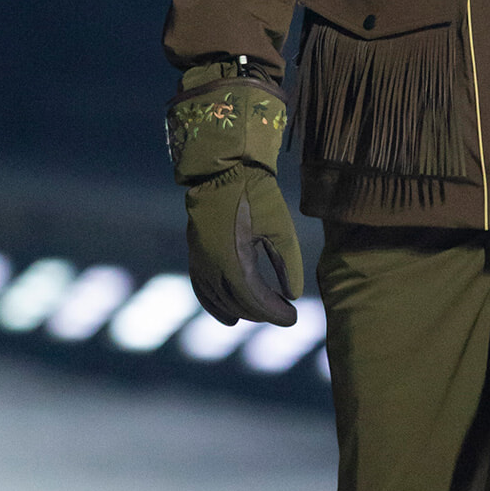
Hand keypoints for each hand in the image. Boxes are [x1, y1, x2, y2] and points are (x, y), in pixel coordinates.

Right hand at [184, 164, 303, 325]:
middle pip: (238, 303)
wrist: (222, 171)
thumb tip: (293, 296)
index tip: (294, 317)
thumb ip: (288, 264)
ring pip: (220, 300)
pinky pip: (203, 290)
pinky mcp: (195, 255)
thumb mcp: (281, 227)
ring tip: (264, 314)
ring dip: (243, 311)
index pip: (255, 299)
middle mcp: (212, 265)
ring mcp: (200, 261)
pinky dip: (216, 307)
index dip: (275, 313)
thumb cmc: (256, 196)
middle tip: (286, 313)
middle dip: (263, 312)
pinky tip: (230, 319)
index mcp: (234, 259)